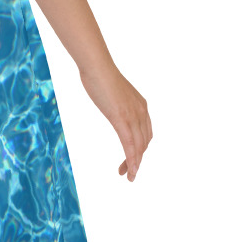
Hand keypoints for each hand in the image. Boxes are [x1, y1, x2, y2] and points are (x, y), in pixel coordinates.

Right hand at [79, 64, 151, 181]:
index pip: (145, 133)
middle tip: (128, 172)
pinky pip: (129, 144)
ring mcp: (132, 116)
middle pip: (144, 142)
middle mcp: (141, 112)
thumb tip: (112, 103)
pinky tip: (130, 169)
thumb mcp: (113, 92)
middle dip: (137, 159)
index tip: (131, 158)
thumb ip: (117, 101)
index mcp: (141, 106)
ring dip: (135, 164)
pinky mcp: (121, 119)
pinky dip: (131, 159)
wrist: (96, 66)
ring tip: (129, 176)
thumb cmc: (99, 74)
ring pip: (138, 146)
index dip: (140, 148)